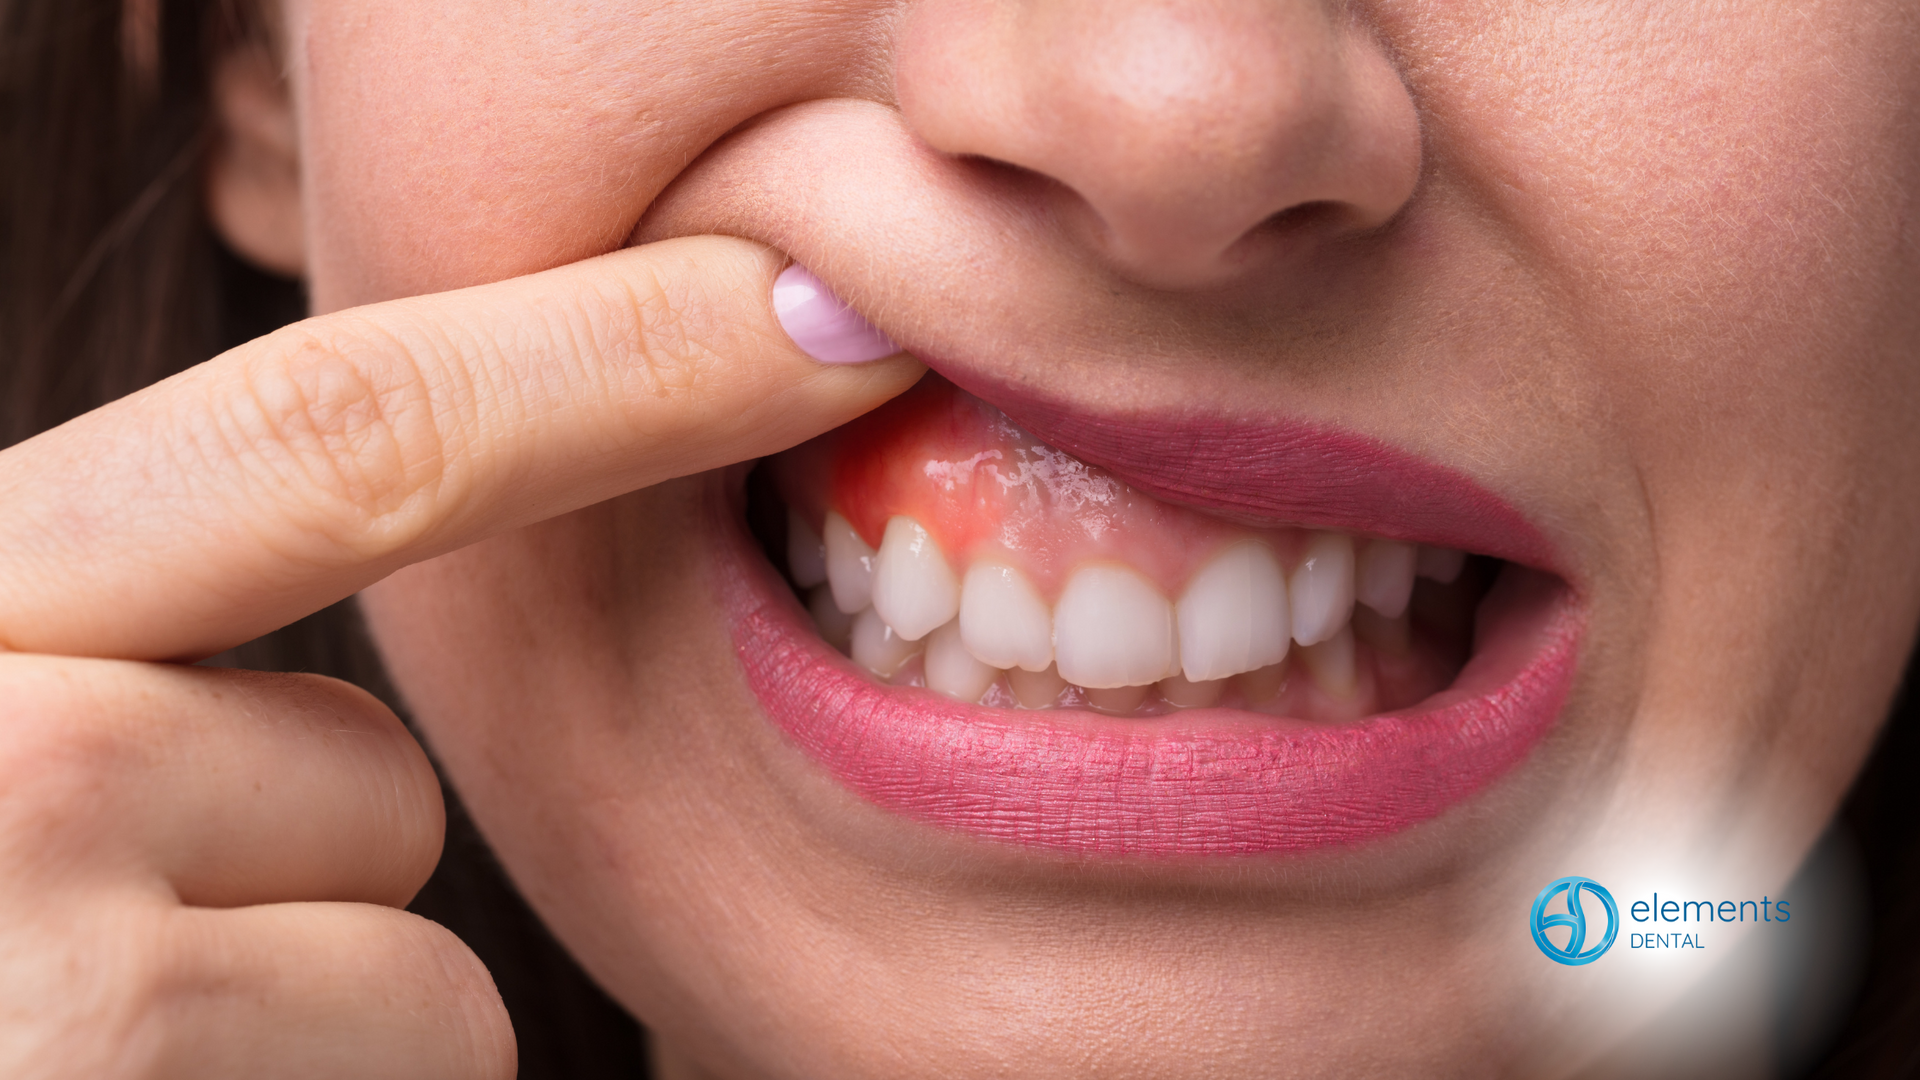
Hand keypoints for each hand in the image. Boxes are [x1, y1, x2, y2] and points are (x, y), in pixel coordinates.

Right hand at [0, 237, 920, 1077]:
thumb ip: (111, 645)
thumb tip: (367, 653)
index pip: (337, 434)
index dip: (613, 358)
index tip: (823, 312)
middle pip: (371, 775)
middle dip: (302, 863)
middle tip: (81, 956)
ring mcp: (60, 1013)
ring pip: (415, 992)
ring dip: (300, 1042)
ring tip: (92, 1070)